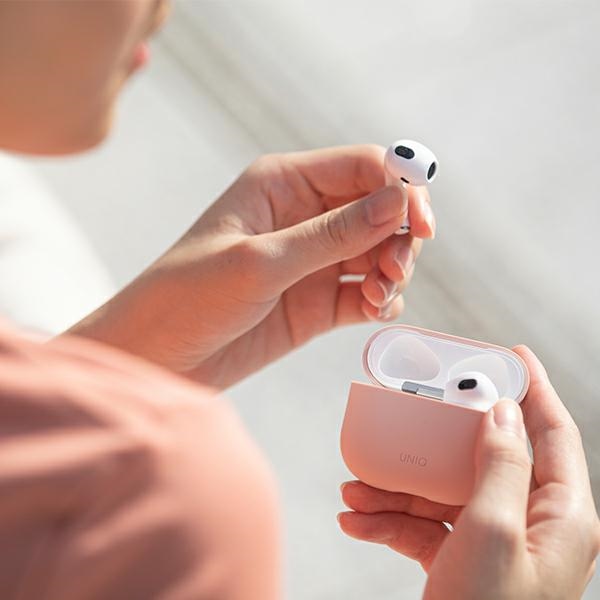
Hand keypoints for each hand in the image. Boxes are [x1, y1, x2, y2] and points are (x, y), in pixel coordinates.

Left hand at [69, 145, 434, 386]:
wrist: (158, 358)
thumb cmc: (189, 297)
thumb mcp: (261, 261)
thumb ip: (333, 234)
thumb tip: (398, 203)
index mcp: (283, 184)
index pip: (362, 167)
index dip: (401, 187)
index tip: (422, 224)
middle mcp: (303, 216)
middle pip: (379, 209)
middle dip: (399, 236)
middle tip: (395, 269)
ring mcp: (311, 261)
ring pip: (378, 252)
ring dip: (392, 270)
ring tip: (377, 295)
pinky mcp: (316, 301)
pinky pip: (365, 292)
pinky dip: (380, 300)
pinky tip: (372, 311)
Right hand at [338, 346, 599, 599]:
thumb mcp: (494, 534)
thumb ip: (502, 465)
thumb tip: (502, 410)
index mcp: (561, 515)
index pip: (554, 432)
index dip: (533, 388)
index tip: (511, 353)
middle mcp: (532, 524)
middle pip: (485, 457)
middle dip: (437, 442)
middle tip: (412, 414)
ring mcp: (496, 543)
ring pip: (446, 492)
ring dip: (398, 488)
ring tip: (355, 488)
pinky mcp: (464, 560)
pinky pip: (426, 526)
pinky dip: (391, 521)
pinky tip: (356, 519)